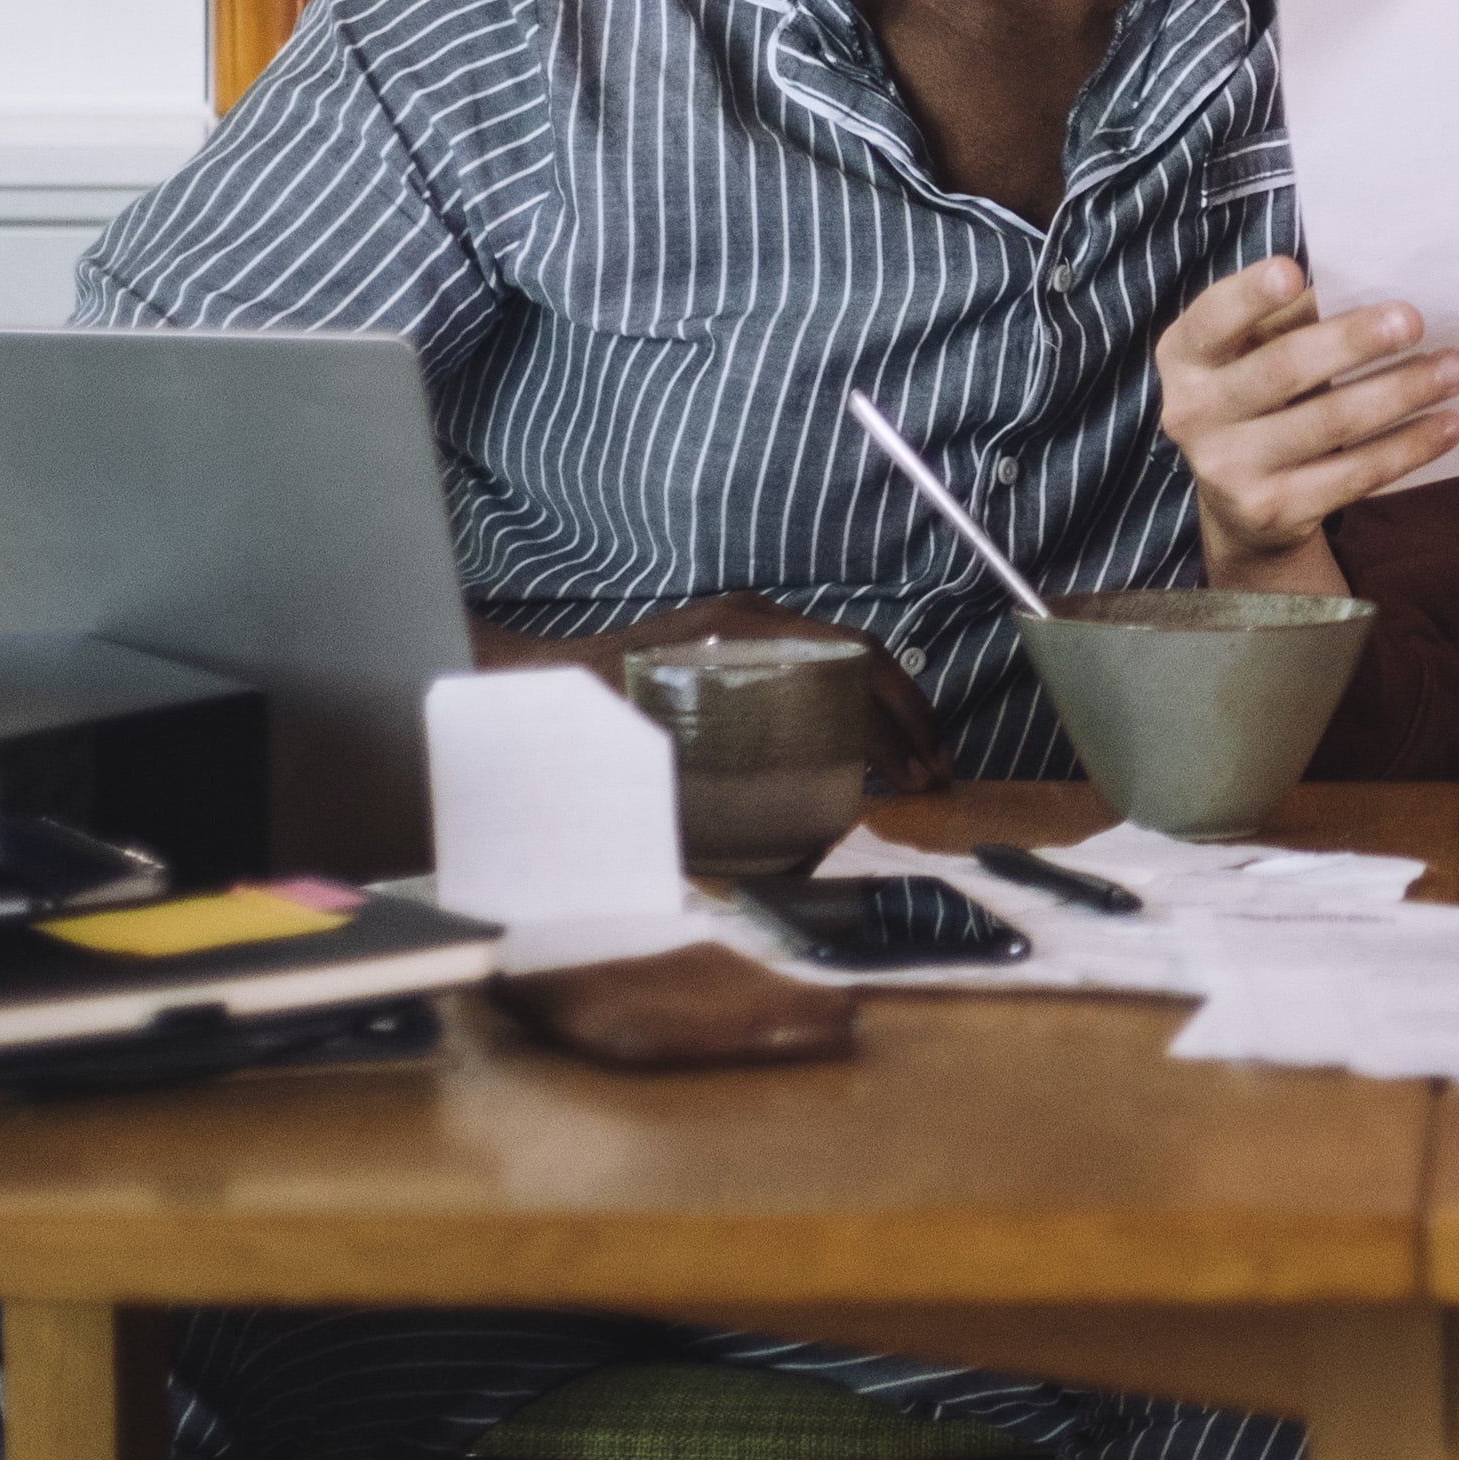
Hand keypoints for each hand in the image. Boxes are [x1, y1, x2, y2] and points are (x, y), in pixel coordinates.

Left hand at [470, 591, 951, 790]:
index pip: (850, 662)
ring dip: (884, 706)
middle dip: (908, 715)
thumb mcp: (650, 757)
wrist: (523, 682)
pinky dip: (849, 700)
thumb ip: (710, 790)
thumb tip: (785, 841)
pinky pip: (812, 663)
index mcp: (742, 633)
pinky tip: (857, 746)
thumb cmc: (583, 722)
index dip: (896, 721)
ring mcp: (742, 624)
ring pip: (841, 655)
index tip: (918, 775)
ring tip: (911, 763)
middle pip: (860, 653)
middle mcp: (751, 618)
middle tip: (935, 774)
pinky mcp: (733, 640)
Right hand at [1158, 255, 1458, 592]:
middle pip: (1284, 369)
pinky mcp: (1273, 511)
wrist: (1244, 508)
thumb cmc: (1262, 398)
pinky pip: (1354, 474)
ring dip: (1401, 391)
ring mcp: (1229, 469)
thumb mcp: (1256, 353)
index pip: (1213, 319)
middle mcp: (1193, 413)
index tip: (1295, 273)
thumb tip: (1370, 278)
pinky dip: (1408, 447)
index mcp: (1185, 356)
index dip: (1250, 296)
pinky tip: (1449, 424)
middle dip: (1354, 341)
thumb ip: (1289, 318)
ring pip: (1330, 423)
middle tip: (1414, 321)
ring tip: (1455, 368)